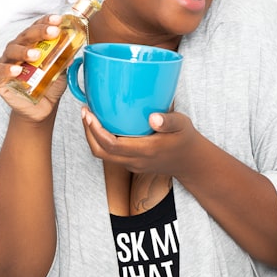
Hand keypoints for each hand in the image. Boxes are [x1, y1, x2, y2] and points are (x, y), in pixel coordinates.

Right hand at [0, 15, 68, 122]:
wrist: (41, 110)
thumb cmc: (48, 85)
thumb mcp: (61, 71)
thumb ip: (65, 60)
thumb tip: (74, 50)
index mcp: (32, 43)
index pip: (37, 27)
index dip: (46, 21)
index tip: (58, 19)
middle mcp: (18, 49)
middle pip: (26, 36)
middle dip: (39, 32)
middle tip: (53, 32)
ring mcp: (7, 63)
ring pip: (12, 50)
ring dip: (24, 50)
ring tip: (36, 54)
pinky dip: (7, 69)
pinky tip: (17, 70)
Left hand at [80, 108, 204, 178]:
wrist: (191, 162)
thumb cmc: (186, 140)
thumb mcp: (182, 125)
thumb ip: (168, 121)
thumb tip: (152, 117)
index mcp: (145, 150)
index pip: (111, 145)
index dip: (95, 130)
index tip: (89, 113)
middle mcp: (136, 160)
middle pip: (101, 152)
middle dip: (88, 133)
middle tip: (85, 112)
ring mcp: (133, 164)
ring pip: (104, 155)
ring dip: (93, 137)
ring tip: (90, 117)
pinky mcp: (133, 163)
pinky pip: (111, 155)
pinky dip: (102, 141)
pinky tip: (104, 125)